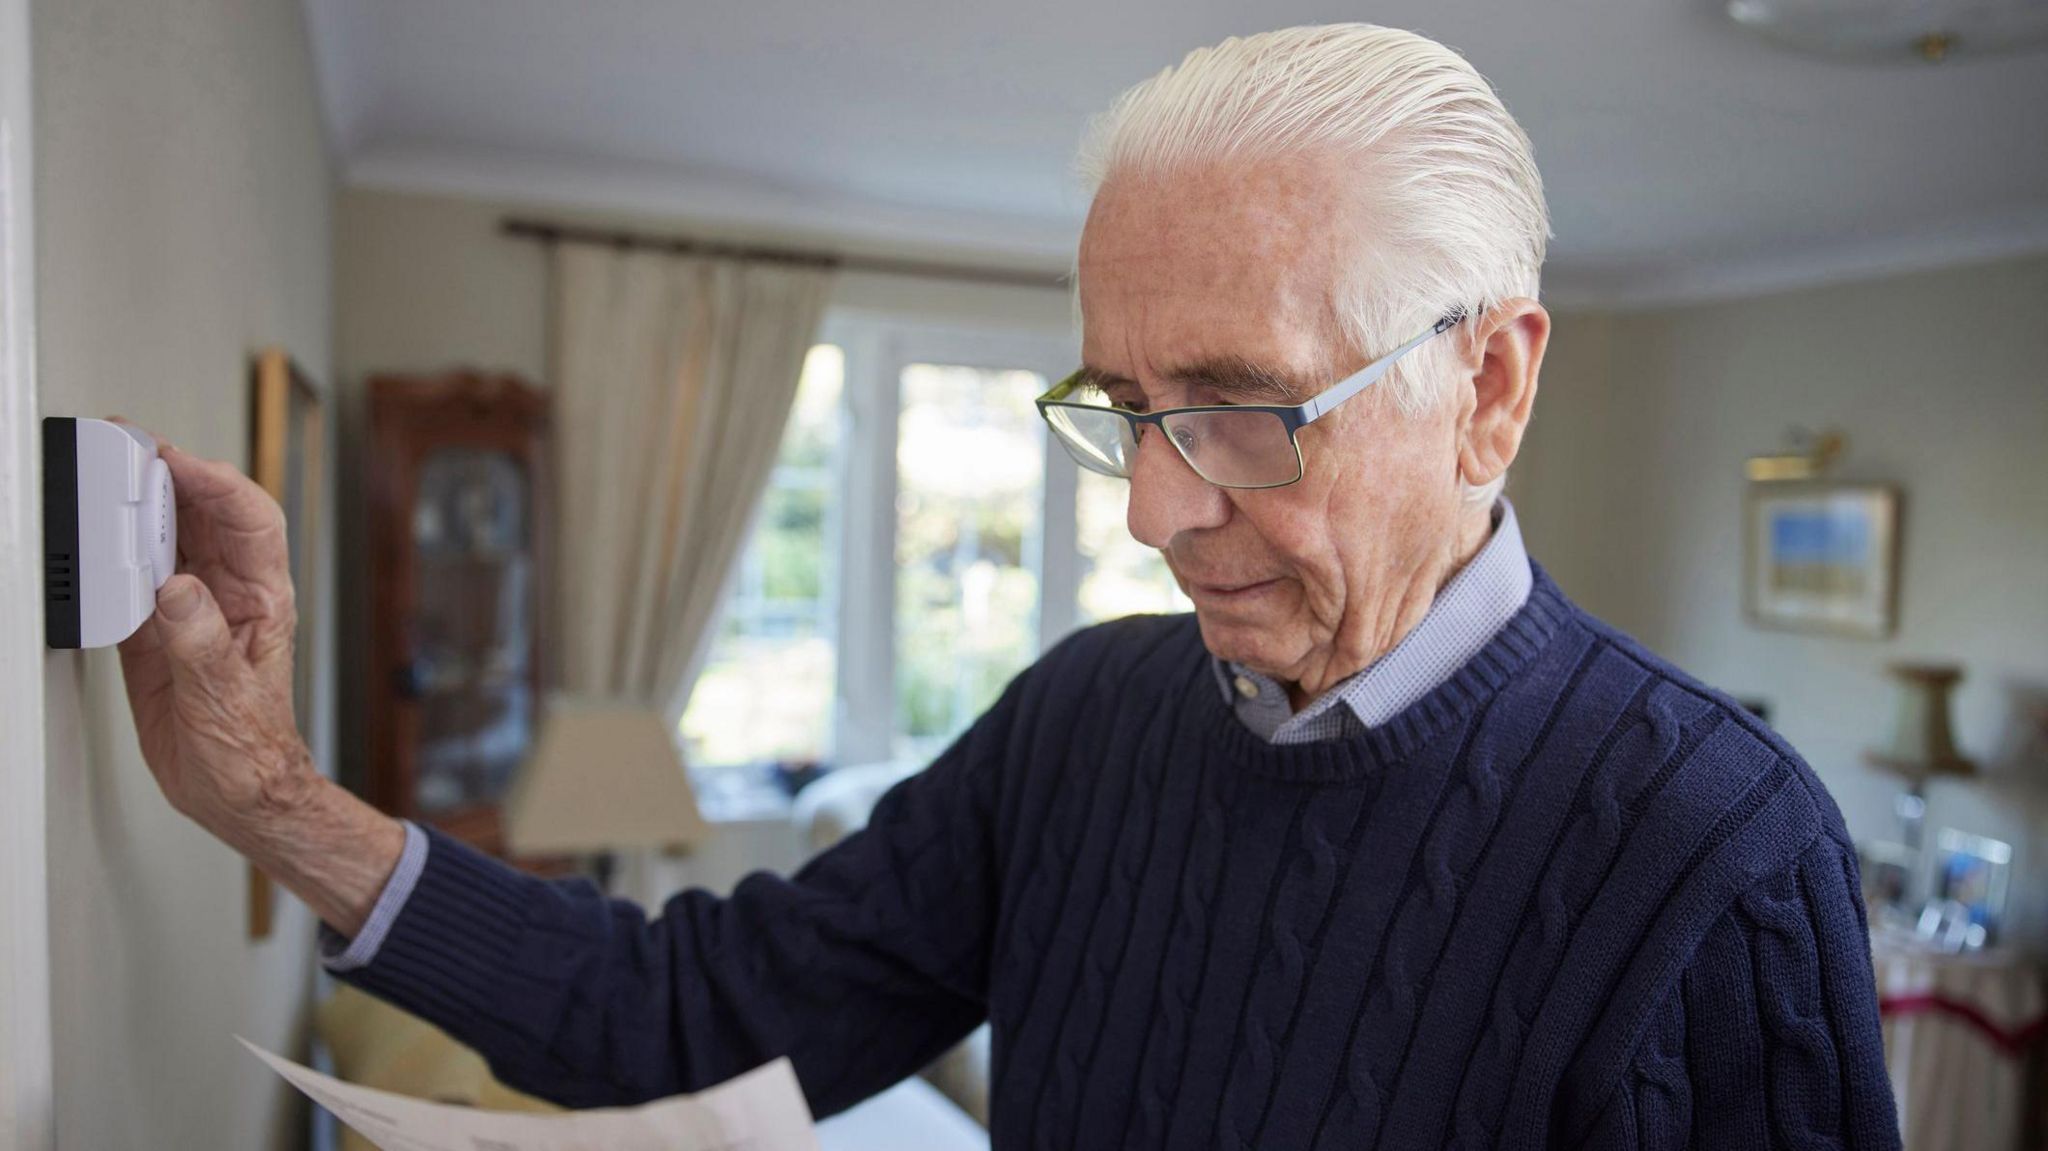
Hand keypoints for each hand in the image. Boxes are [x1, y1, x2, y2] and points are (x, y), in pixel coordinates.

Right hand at [116, 435, 316, 838]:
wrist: (233, 793)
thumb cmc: (251, 751)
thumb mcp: (226, 700)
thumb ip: (201, 642)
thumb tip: (178, 589)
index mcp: (264, 600)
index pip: (250, 520)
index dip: (215, 481)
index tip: (174, 461)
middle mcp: (230, 595)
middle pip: (205, 515)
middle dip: (171, 475)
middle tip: (128, 449)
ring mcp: (191, 609)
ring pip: (166, 539)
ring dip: (137, 509)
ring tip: (105, 479)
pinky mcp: (155, 630)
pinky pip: (131, 577)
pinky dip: (110, 556)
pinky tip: (93, 543)